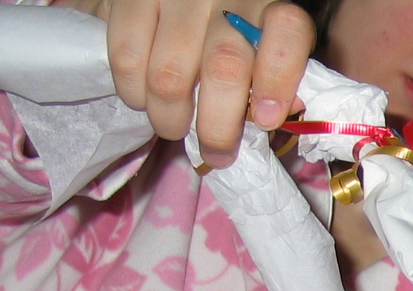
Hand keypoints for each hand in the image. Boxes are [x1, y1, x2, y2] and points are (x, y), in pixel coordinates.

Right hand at [52, 0, 315, 166]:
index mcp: (269, 6)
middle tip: (216, 154)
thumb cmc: (228, 34)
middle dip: (218, 127)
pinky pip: (125, 59)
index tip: (267, 120)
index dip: (278, 79)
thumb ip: (271, 80)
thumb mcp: (259, 49)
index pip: (287, 29)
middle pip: (224, 67)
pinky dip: (133, 92)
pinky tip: (142, 96)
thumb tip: (266, 117)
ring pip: (169, 76)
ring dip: (170, 118)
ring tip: (173, 126)